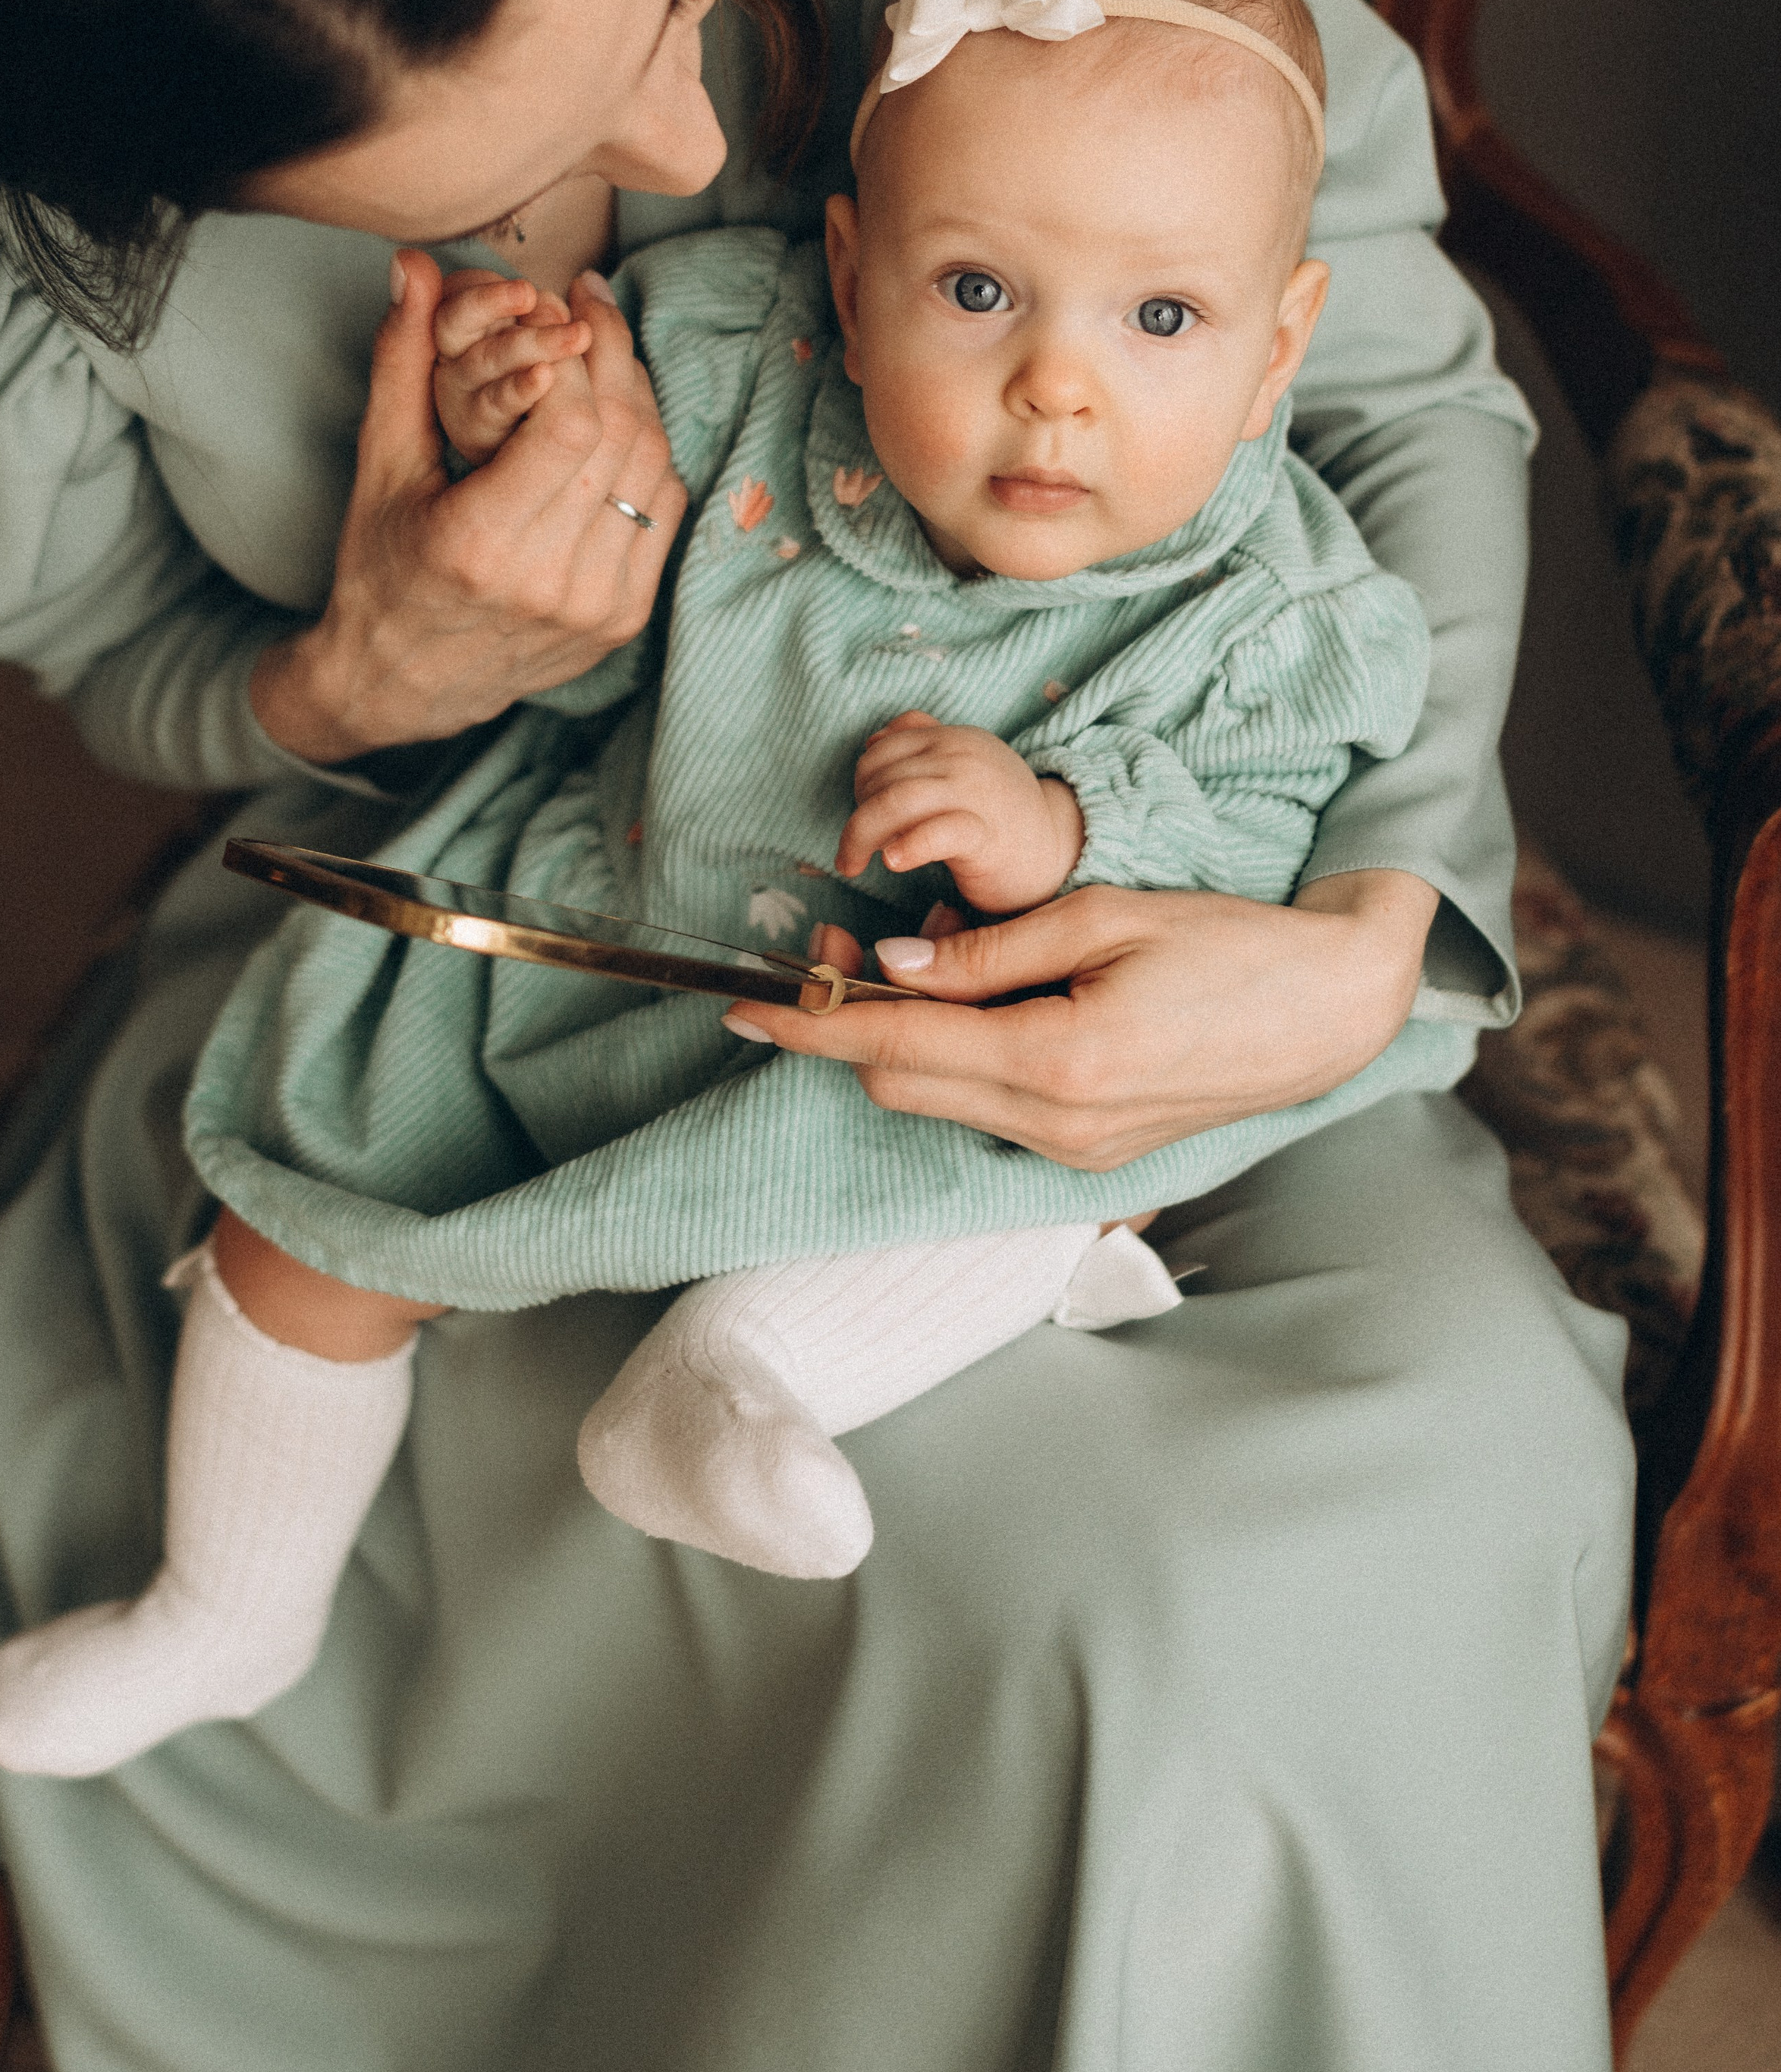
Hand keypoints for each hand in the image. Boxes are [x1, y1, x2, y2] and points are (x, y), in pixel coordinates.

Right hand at [251, 250, 685, 761]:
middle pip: (621, 439)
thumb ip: (400, 362)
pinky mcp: (624, 619)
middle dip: (612, 354)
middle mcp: (545, 582)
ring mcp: (594, 606)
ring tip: (605, 353)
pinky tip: (618, 419)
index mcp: (477, 543)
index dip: (575, 353)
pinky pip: (664, 510)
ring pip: (654, 470)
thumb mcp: (378, 466)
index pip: (568, 425)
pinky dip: (649, 454)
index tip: (560, 304)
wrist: (403, 683)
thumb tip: (412, 265)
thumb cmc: (379, 565)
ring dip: (638, 397)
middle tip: (591, 304)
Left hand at [726, 869, 1438, 1170]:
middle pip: (903, 1086)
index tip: (741, 1006)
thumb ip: (988, 949)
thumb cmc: (1228, 943)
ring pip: (941, 1101)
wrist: (1330, 1010)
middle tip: (817, 954)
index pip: (896, 1047)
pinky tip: (968, 1004)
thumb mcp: (1103, 916)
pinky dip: (955, 1061)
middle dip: (844, 1028)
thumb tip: (893, 963)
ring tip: (899, 967)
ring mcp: (1076, 1152)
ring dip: (901, 1044)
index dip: (809, 1026)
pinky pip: (988, 1109)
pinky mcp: (1092, 1155)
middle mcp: (1058, 1126)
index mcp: (1058, 1062)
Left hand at [836, 709, 1083, 910]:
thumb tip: (874, 739)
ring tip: (853, 865)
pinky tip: (893, 862)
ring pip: (895, 800)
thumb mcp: (964, 766)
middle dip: (856, 815)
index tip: (863, 818)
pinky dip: (907, 846)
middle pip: (880, 776)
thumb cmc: (1001, 816)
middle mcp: (963, 757)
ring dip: (860, 835)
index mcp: (954, 738)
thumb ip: (924, 744)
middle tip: (853, 851)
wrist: (1060, 850)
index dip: (860, 784)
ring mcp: (976, 792)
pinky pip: (935, 833)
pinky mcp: (986, 834)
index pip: (882, 750)